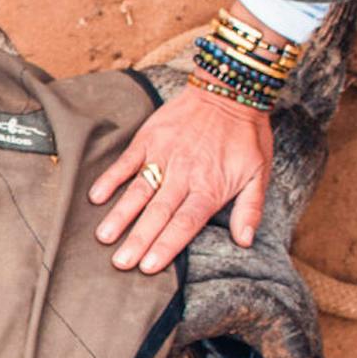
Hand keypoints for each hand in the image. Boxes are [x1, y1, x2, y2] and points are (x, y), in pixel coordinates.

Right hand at [89, 88, 272, 271]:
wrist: (230, 90)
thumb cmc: (246, 135)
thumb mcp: (260, 173)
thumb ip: (251, 209)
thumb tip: (245, 241)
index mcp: (210, 188)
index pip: (185, 224)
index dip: (166, 246)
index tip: (148, 267)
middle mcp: (184, 175)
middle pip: (158, 213)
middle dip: (138, 239)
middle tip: (120, 263)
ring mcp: (164, 156)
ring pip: (139, 191)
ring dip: (121, 215)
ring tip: (104, 237)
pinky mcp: (150, 139)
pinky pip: (127, 162)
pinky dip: (111, 178)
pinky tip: (97, 197)